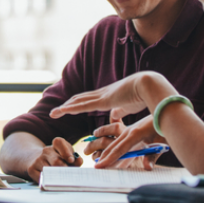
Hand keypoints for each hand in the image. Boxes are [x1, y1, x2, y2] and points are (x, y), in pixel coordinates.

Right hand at [26, 137, 82, 181]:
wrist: (35, 159)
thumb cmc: (56, 159)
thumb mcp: (66, 156)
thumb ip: (75, 159)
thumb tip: (79, 161)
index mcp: (55, 145)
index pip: (59, 142)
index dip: (66, 151)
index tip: (71, 160)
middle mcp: (46, 151)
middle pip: (56, 161)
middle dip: (64, 170)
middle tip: (69, 176)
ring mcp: (38, 160)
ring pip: (50, 172)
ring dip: (58, 178)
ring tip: (62, 180)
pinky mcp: (31, 169)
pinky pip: (43, 179)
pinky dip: (49, 182)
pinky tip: (53, 182)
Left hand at [49, 72, 171, 120]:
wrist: (150, 86)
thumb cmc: (143, 96)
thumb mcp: (128, 106)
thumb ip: (120, 111)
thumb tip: (113, 117)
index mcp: (108, 95)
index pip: (88, 99)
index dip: (77, 104)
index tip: (68, 108)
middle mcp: (102, 94)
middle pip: (79, 99)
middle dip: (67, 105)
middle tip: (55, 111)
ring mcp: (101, 96)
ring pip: (78, 102)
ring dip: (64, 107)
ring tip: (53, 113)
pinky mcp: (103, 101)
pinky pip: (83, 105)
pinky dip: (71, 108)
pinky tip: (62, 111)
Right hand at [93, 116, 165, 169]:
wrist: (165, 112)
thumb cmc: (164, 128)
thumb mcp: (161, 143)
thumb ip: (152, 156)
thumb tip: (147, 168)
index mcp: (135, 134)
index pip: (119, 149)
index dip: (109, 159)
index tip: (99, 166)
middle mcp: (128, 131)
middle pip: (112, 146)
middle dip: (103, 157)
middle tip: (95, 167)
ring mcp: (128, 130)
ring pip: (113, 142)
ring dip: (104, 151)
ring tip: (96, 159)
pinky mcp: (130, 130)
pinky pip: (118, 140)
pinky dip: (111, 147)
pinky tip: (106, 151)